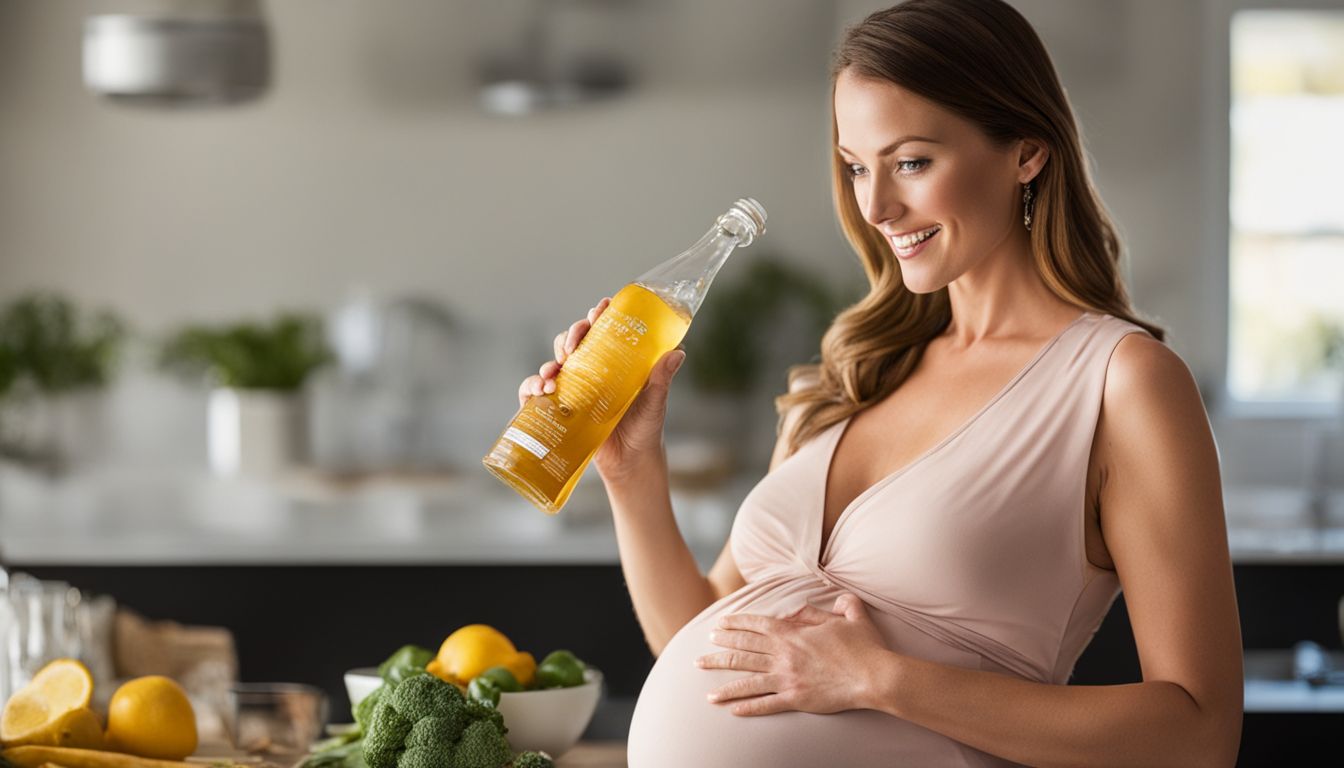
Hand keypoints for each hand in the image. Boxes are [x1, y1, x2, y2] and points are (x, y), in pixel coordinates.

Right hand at [516, 296, 686, 483]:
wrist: (631, 463)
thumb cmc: (646, 429)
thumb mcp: (655, 401)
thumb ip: (662, 377)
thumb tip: (678, 352)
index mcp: (614, 362)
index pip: (602, 330)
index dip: (597, 315)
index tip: (598, 310)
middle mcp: (592, 371)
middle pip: (574, 341)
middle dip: (569, 336)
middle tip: (572, 348)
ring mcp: (574, 389)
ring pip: (554, 363)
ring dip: (548, 363)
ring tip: (552, 375)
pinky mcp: (560, 409)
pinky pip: (536, 392)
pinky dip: (531, 387)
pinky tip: (540, 392)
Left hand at [695, 593, 889, 715]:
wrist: (875, 675)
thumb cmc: (864, 646)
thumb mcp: (850, 615)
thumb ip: (834, 604)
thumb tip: (824, 600)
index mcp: (793, 632)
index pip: (755, 625)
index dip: (734, 624)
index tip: (719, 625)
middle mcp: (784, 654)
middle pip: (743, 651)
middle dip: (720, 652)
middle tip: (702, 655)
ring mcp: (787, 678)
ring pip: (747, 680)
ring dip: (724, 684)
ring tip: (706, 690)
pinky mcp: (796, 699)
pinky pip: (765, 704)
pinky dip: (747, 707)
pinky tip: (732, 710)